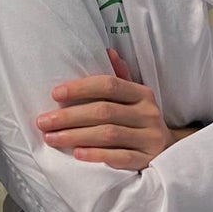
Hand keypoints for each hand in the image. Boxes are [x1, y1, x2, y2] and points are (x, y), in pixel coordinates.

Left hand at [37, 49, 182, 170]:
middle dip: (69, 116)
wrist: (169, 151)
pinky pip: (121, 158)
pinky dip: (97, 155)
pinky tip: (77, 154)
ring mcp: (149, 138)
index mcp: (142, 93)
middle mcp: (148, 113)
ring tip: (51, 138)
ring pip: (109, 134)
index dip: (80, 88)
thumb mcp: (134, 97)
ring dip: (76, 136)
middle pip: (103, 111)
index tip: (54, 94)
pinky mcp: (148, 160)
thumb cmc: (140, 120)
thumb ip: (120, 77)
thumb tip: (107, 51)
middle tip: (43, 121)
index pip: (109, 85)